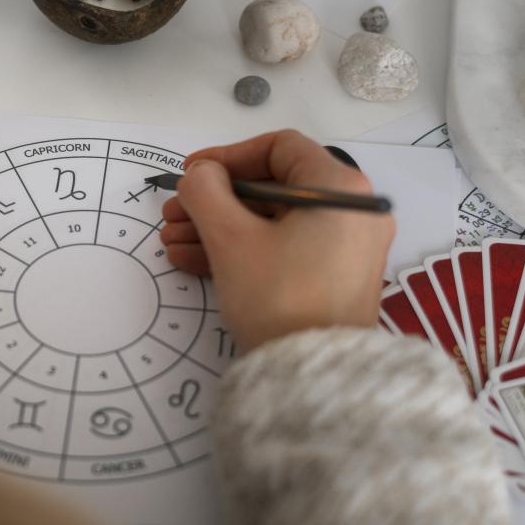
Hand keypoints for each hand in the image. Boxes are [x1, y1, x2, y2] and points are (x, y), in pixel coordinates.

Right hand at [160, 130, 394, 352]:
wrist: (314, 377)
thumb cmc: (277, 295)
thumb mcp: (231, 238)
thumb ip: (206, 191)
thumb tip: (202, 174)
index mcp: (339, 188)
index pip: (279, 147)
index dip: (227, 156)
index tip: (191, 174)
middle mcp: (351, 211)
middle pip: (271, 188)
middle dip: (214, 200)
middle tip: (173, 214)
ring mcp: (345, 247)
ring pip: (271, 222)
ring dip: (218, 227)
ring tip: (172, 242)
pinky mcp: (332, 278)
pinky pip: (282, 249)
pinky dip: (242, 250)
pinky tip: (192, 261)